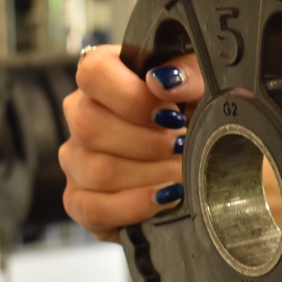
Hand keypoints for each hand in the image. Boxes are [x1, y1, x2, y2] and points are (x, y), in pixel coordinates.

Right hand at [59, 46, 203, 240]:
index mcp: (106, 78)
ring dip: (149, 175)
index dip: (132, 97)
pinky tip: (164, 197)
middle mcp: (82, 115)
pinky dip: (135, 206)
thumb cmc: (197, 118)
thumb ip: (191, 74)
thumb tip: (165, 80)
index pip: (93, 73)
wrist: (204, 166)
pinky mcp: (80, 200)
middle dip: (147, 143)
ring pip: (96, 170)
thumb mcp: (204, 88)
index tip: (170, 114)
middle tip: (181, 148)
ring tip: (181, 173)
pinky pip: (92, 208)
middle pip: (88, 125)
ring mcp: (77, 160)